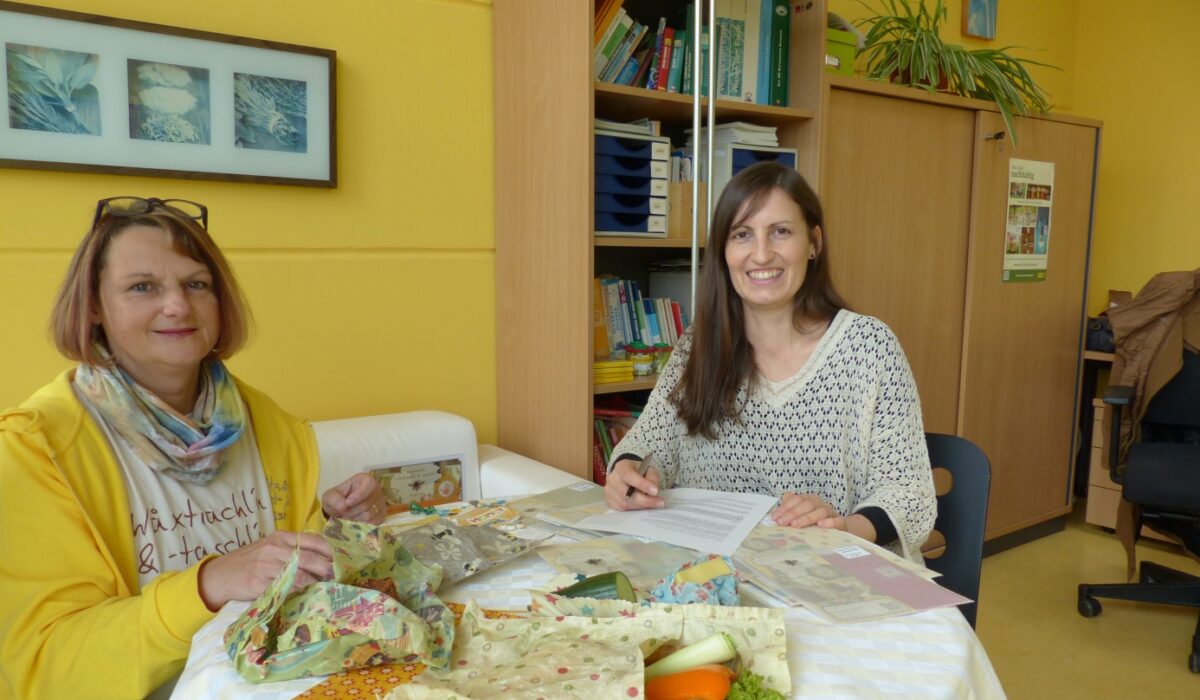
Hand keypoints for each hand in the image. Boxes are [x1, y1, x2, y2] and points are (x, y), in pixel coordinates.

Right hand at [197, 530, 332, 610]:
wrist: (219, 575)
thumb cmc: (249, 562)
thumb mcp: (270, 548)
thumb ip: (292, 549)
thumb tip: (322, 558)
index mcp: (280, 537)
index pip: (312, 540)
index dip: (329, 551)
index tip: (341, 560)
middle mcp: (274, 549)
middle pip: (309, 558)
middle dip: (327, 569)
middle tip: (337, 578)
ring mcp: (266, 566)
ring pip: (300, 575)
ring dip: (316, 583)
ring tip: (326, 588)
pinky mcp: (259, 584)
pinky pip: (285, 589)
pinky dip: (298, 593)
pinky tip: (306, 597)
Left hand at [322, 472, 386, 522]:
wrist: (340, 510)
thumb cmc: (337, 499)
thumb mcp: (330, 496)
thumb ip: (334, 499)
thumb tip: (344, 506)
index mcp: (365, 479)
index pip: (369, 485)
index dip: (359, 495)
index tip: (348, 503)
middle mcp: (376, 489)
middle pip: (367, 504)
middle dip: (352, 511)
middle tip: (343, 512)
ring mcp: (380, 502)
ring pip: (370, 515)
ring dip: (356, 519)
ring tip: (349, 516)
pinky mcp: (382, 514)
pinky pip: (375, 522)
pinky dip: (364, 524)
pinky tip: (357, 521)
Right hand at [604, 458, 663, 510]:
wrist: (625, 473)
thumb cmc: (638, 471)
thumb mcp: (648, 469)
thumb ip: (652, 478)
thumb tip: (653, 491)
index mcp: (621, 467)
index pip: (629, 476)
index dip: (642, 484)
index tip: (655, 491)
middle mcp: (612, 479)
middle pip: (626, 494)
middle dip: (644, 500)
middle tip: (659, 503)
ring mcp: (609, 492)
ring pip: (625, 504)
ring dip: (641, 506)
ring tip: (653, 504)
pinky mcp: (610, 501)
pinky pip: (622, 509)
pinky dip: (634, 509)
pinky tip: (643, 506)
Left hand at [771, 493, 877, 541]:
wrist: (839, 530)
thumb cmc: (816, 524)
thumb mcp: (802, 517)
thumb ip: (790, 512)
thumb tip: (776, 514)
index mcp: (810, 500)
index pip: (796, 499)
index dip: (785, 507)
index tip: (775, 517)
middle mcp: (820, 504)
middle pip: (806, 504)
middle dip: (792, 513)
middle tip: (782, 523)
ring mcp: (831, 513)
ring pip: (820, 511)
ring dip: (806, 517)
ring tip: (795, 525)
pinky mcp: (842, 523)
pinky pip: (838, 520)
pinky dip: (830, 522)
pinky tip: (821, 525)